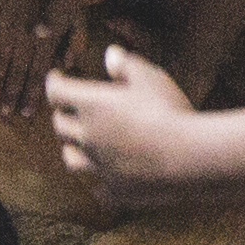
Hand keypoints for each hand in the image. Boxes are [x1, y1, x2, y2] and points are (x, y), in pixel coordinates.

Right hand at [0, 0, 71, 120]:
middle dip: (12, 94)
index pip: (37, 73)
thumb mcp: (78, 16)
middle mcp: (26, 36)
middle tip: (6, 114)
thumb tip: (67, 65)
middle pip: (18, 71)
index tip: (27, 113)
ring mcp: (8, 24)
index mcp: (46, 39)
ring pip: (1, 58)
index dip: (32, 94)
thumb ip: (74, 42)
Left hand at [45, 43, 200, 207]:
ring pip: (71, 159)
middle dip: (61, 114)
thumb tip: (110, 54)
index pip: (57, 92)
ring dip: (72, 149)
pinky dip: (99, 182)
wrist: (189, 159)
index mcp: (91, 106)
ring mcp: (99, 166)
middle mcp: (88, 137)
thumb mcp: (150, 78)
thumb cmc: (169, 111)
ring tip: (79, 145)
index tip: (57, 77)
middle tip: (67, 108)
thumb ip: (126, 65)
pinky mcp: (115, 190)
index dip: (54, 82)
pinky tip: (104, 180)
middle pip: (60, 126)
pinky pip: (99, 187)